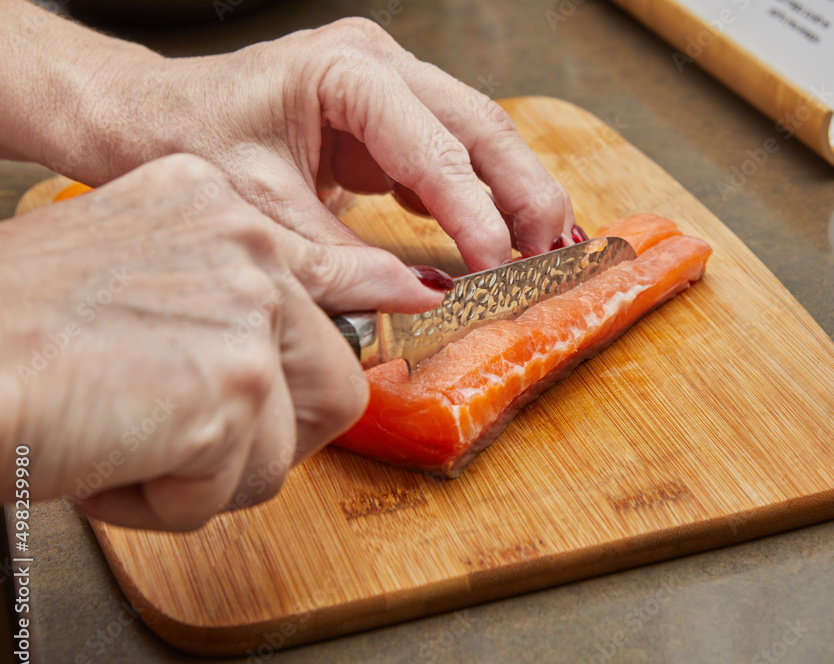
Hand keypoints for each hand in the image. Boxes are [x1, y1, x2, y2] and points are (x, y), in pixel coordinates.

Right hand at [0, 155, 444, 530]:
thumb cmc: (12, 327)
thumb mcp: (130, 267)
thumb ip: (226, 287)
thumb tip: (339, 305)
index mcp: (214, 207)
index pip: (331, 266)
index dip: (372, 299)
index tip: (407, 302)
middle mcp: (243, 245)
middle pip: (332, 378)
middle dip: (270, 437)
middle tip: (194, 440)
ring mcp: (245, 311)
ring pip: (288, 444)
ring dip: (210, 473)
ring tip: (129, 444)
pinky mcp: (232, 385)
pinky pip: (233, 487)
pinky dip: (166, 502)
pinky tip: (110, 460)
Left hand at [42, 16, 575, 289]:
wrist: (146, 118)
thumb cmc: (185, 141)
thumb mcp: (262, 210)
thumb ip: (343, 257)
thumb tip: (423, 295)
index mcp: (345, 71)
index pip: (434, 146)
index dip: (476, 211)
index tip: (498, 269)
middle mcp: (378, 64)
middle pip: (480, 126)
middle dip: (523, 194)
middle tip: (552, 255)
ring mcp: (387, 86)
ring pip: (478, 136)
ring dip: (515, 192)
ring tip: (546, 248)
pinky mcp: (387, 118)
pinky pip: (451, 153)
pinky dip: (480, 195)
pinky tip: (499, 234)